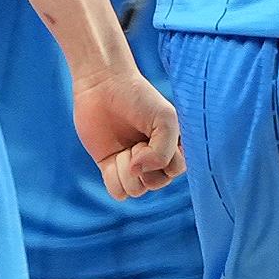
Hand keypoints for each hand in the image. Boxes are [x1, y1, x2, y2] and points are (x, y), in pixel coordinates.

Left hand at [73, 59, 183, 198]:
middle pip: (155, 184)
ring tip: (123, 148)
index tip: (152, 136)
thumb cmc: (139, 98)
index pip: (174, 171)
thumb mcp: (165, 121)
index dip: (162, 158)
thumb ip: (164, 153)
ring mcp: (130, 166)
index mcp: (171, 148)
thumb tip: (138, 173)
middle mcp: (152, 161)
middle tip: (136, 141)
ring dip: (127, 171)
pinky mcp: (109, 167)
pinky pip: (117, 193)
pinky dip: (114, 178)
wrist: (104, 85)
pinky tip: (112, 159)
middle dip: (144, 165)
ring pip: (136, 191)